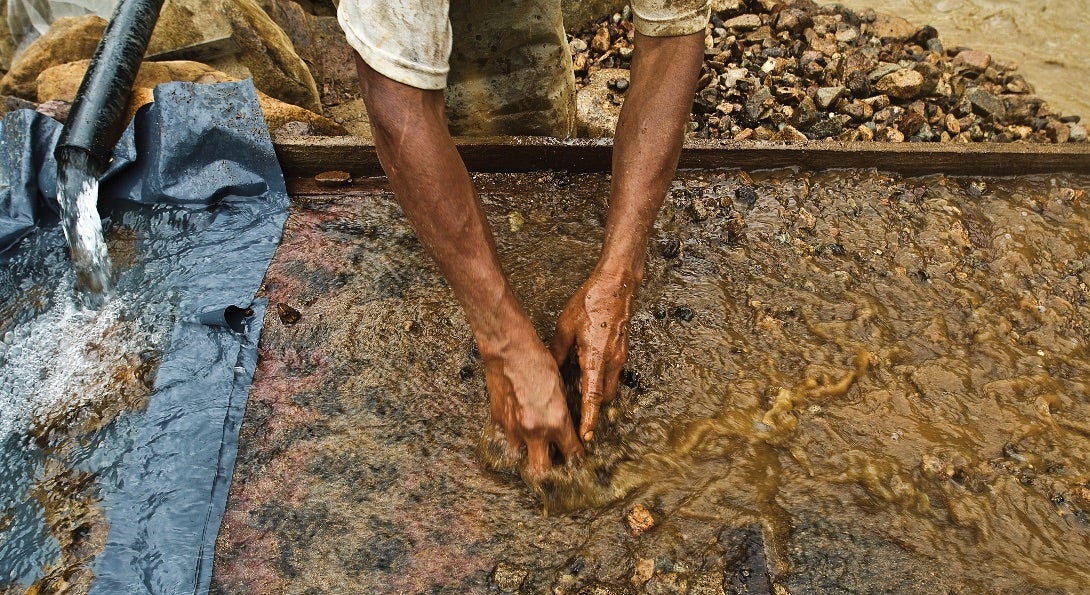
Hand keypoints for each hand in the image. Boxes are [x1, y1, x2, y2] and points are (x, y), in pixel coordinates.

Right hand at [483, 336, 583, 479]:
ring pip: (520, 457)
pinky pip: (506, 437)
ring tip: (532, 444)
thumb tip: (565, 429)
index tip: (576, 458)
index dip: (575, 458)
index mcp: (557, 422)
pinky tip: (517, 425)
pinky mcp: (498, 421)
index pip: (571, 453)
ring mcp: (514, 428)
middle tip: (554, 463)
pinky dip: (512, 435)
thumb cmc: (539, 363)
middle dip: (549, 471)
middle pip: (541, 471)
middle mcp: (535, 431)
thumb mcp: (561, 389)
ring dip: (528, 452)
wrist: (510, 350)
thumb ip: (562, 414)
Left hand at [550, 270, 635, 442]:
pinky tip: (586, 375)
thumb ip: (557, 353)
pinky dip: (600, 381)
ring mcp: (620, 357)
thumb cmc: (590, 303)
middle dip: (591, 410)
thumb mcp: (565, 327)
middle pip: (603, 398)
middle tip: (574, 417)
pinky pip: (612, 374)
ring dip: (596, 395)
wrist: (617, 285)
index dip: (588, 419)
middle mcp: (612, 361)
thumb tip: (548, 373)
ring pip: (609, 387)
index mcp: (596, 357)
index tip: (584, 436)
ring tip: (578, 398)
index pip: (593, 398)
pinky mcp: (622, 351)